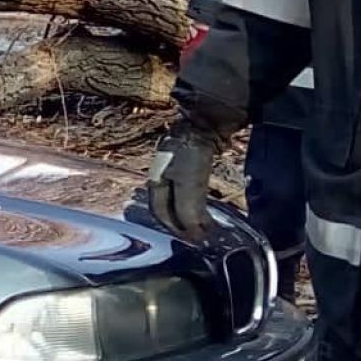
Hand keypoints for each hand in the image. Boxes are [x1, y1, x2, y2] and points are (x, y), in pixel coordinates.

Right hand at [147, 123, 224, 241]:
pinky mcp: (188, 162)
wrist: (204, 120)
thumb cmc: (191, 152)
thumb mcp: (189, 184)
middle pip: (168, 208)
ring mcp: (173, 168)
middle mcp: (160, 176)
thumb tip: (194, 232)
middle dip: (183, 224)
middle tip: (201, 236)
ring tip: (205, 224)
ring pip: (179, 199)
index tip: (195, 240)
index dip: (176, 229)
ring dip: (191, 214)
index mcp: (154, 181)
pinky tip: (206, 204)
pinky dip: (197, 202)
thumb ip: (188, 210)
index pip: (160, 214)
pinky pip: (190, 189)